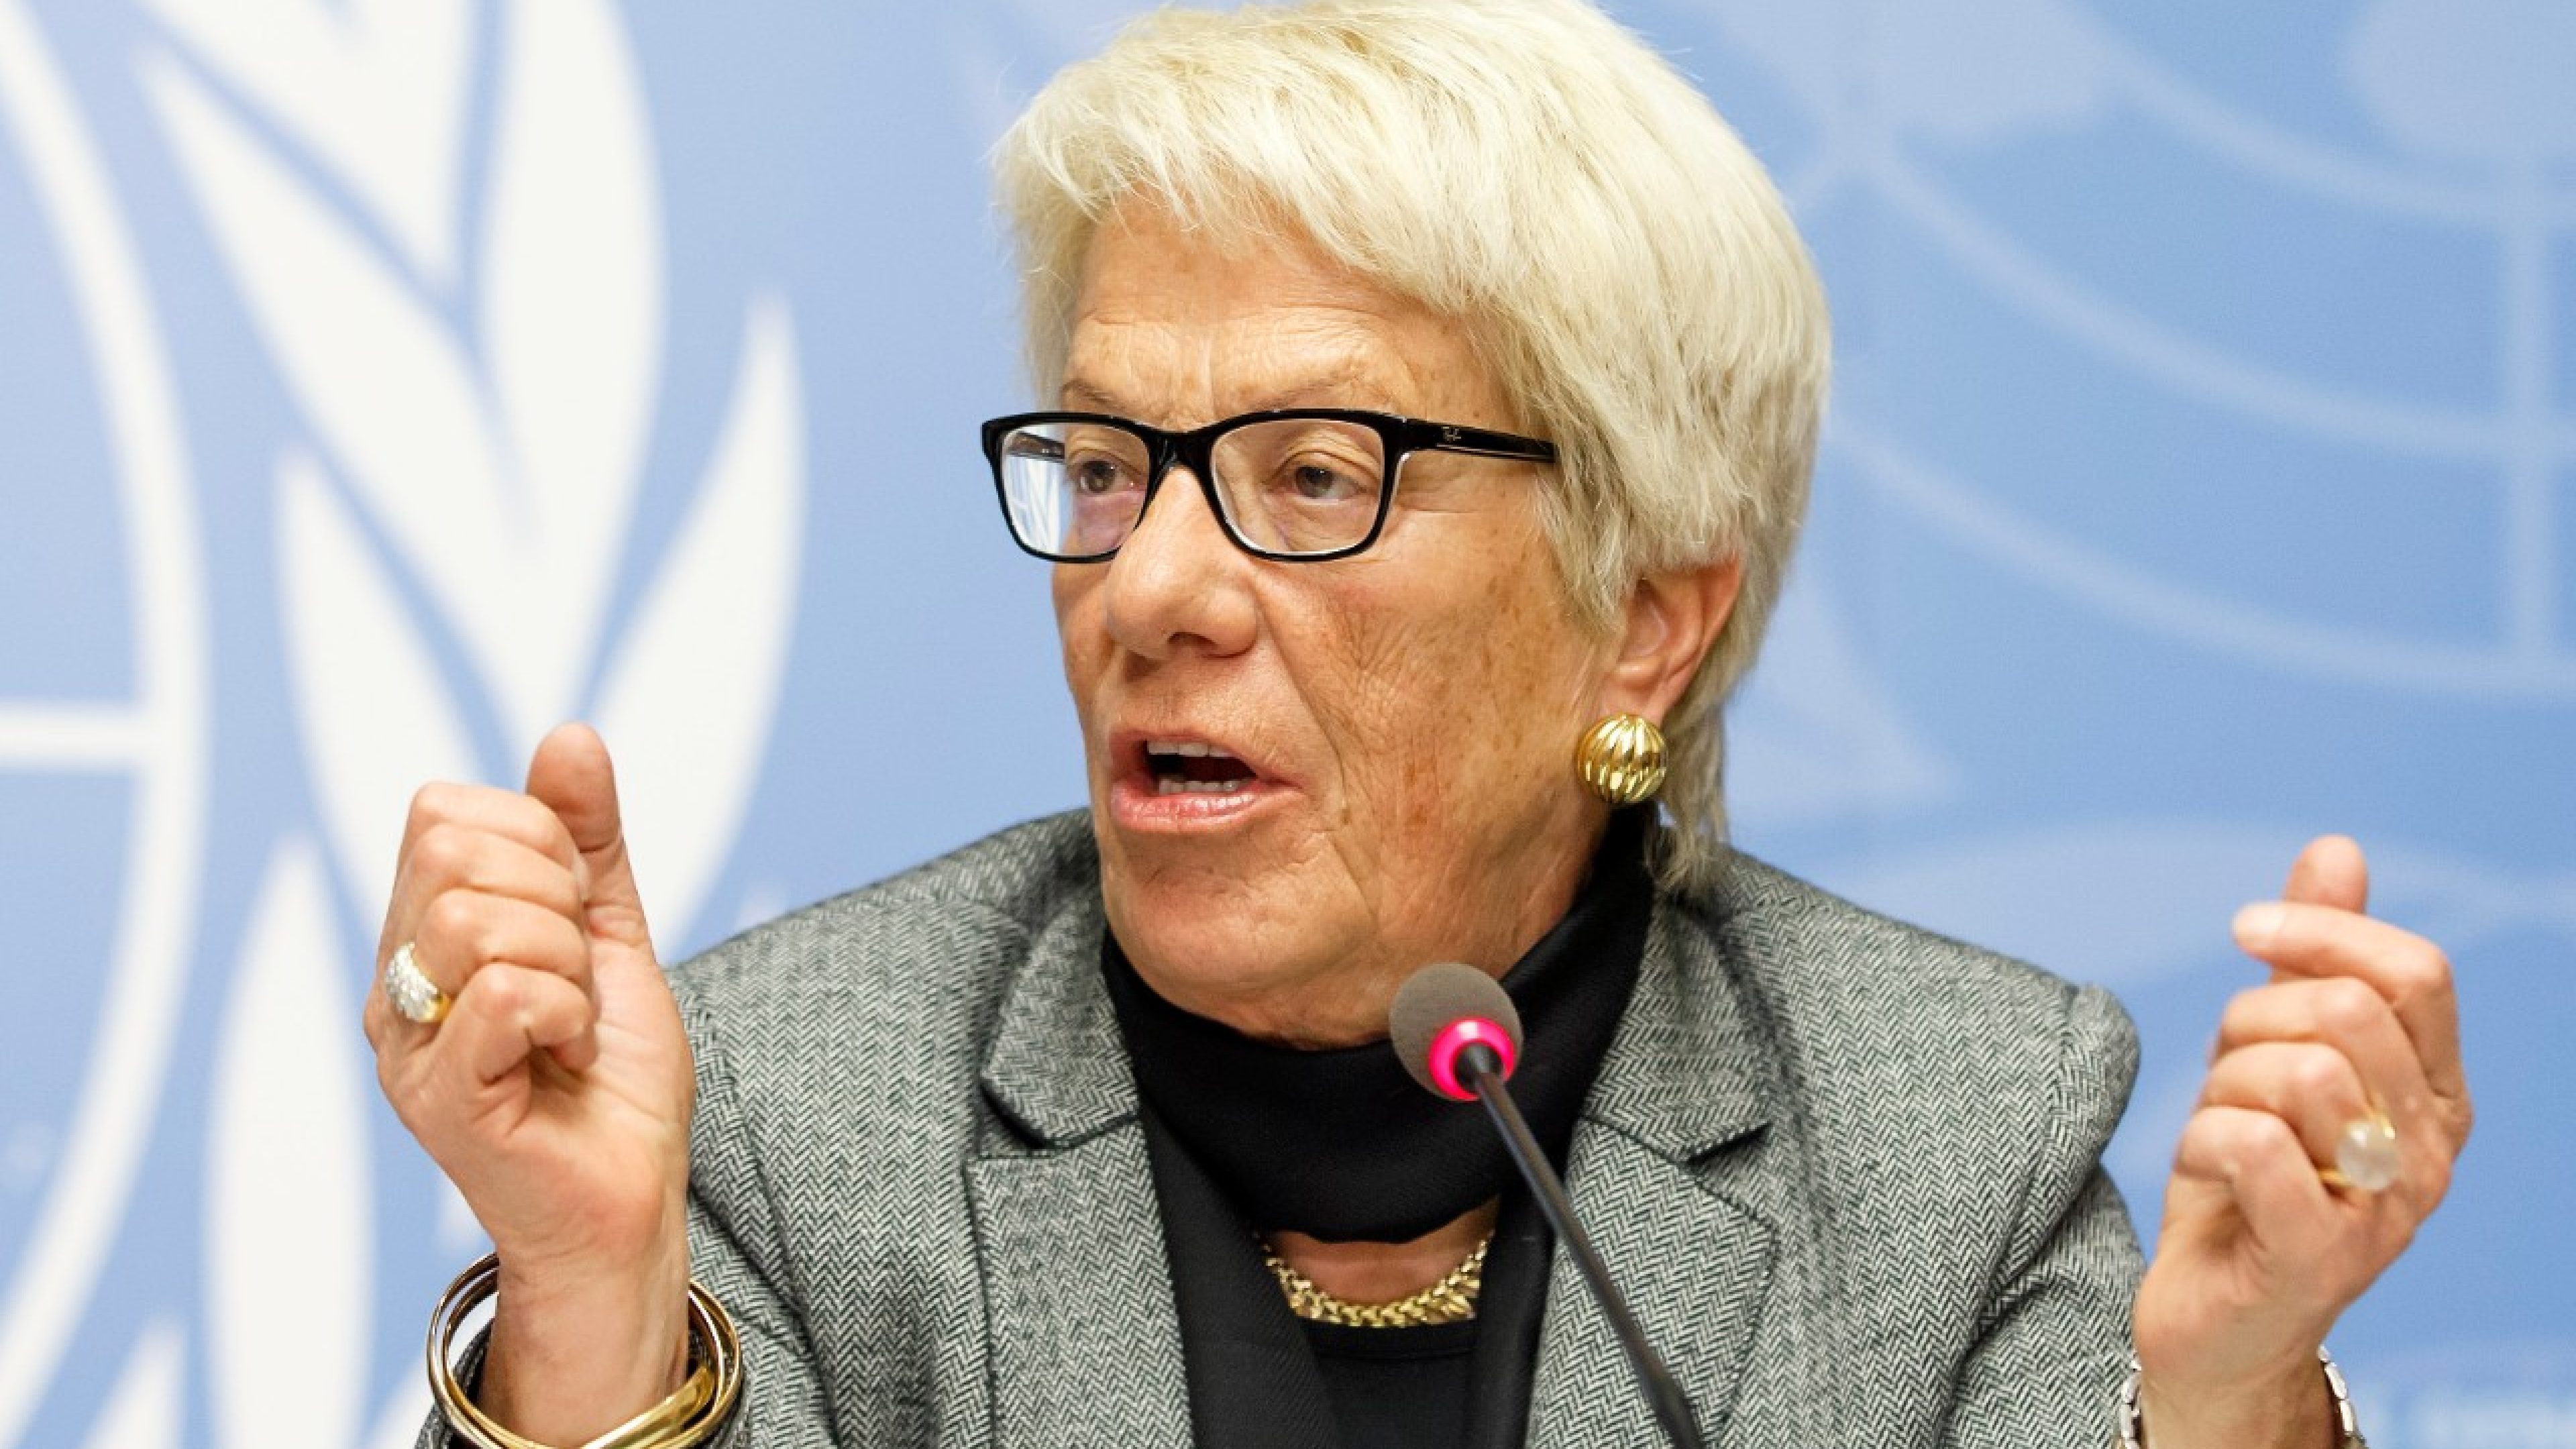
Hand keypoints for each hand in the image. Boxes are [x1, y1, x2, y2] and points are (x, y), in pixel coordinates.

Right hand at [364, 723, 695, 1443]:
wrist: (631, 1196)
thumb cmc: (611, 1075)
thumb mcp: (612, 931)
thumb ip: (587, 839)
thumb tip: (569, 735)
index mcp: (422, 933)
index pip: (443, 810)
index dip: (538, 840)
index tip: (573, 916)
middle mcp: (394, 983)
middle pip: (447, 850)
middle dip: (552, 894)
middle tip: (574, 971)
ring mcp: (406, 1043)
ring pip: (476, 919)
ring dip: (565, 961)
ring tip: (569, 1020)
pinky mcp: (437, 1098)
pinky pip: (505, 993)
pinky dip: (567, 1013)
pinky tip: (565, 1055)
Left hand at [2132, 836, 2472, 1448]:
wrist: (2217, 1318)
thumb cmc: (2248, 1179)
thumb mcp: (2274, 1051)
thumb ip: (2314, 958)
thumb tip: (2337, 851)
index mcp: (2433, 1091)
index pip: (2417, 974)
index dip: (2323, 931)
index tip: (2247, 930)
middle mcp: (2429, 1149)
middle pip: (2346, 1014)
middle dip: (2253, 1020)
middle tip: (2224, 1069)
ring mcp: (2385, 1210)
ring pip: (2297, 1073)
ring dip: (2223, 1085)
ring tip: (2218, 1128)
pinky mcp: (2319, 1256)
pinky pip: (2254, 1144)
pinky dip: (2200, 1139)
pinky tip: (2200, 1167)